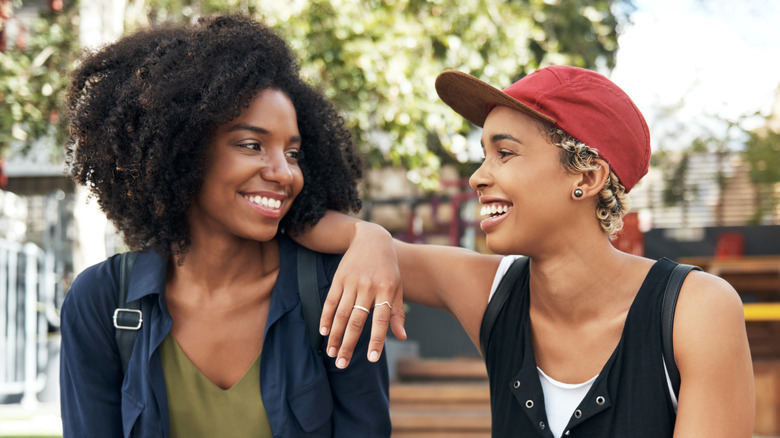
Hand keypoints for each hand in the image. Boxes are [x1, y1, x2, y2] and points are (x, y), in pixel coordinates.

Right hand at [319, 222, 405, 368]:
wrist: (372, 238)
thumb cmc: (388, 267)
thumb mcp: (398, 286)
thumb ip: (397, 312)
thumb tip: (401, 337)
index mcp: (387, 290)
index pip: (381, 320)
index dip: (376, 340)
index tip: (370, 359)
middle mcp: (369, 286)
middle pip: (357, 321)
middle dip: (348, 344)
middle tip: (342, 364)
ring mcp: (352, 282)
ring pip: (342, 314)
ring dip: (335, 335)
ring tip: (331, 353)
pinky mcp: (339, 278)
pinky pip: (331, 301)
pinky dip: (326, 317)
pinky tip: (323, 332)